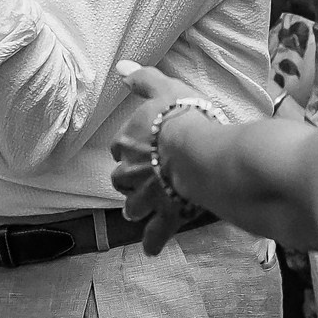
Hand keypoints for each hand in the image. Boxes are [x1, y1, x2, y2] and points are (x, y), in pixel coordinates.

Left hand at [109, 61, 214, 255]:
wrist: (198, 149)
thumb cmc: (182, 115)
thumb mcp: (163, 87)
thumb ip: (141, 79)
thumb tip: (120, 67)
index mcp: (128, 142)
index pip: (120, 147)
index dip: (130, 148)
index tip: (142, 147)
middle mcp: (130, 172)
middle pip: (121, 181)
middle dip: (129, 182)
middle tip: (143, 180)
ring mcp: (147, 196)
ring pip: (133, 207)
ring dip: (137, 208)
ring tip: (144, 208)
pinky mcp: (165, 214)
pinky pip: (155, 233)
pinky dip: (153, 242)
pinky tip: (152, 249)